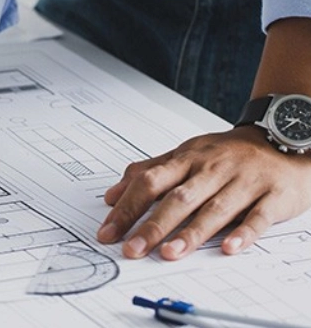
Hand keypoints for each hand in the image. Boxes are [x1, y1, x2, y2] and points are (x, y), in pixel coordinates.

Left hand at [96, 126, 310, 259]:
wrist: (281, 137)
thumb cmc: (227, 152)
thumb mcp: (185, 154)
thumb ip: (148, 173)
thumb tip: (111, 195)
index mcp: (187, 160)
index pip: (150, 182)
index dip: (127, 207)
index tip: (109, 231)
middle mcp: (212, 170)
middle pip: (178, 198)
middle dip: (153, 225)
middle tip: (132, 249)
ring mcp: (243, 182)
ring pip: (214, 209)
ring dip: (191, 232)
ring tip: (170, 253)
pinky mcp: (273, 195)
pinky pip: (258, 216)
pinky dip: (244, 232)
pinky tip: (229, 248)